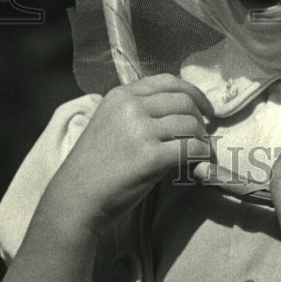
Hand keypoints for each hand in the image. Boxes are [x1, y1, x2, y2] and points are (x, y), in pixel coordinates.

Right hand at [47, 74, 212, 235]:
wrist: (75, 199)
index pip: (168, 81)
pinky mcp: (150, 156)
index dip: (193, 93)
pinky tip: (197, 163)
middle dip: (200, 119)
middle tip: (202, 136)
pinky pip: (190, 148)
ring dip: (201, 139)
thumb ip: (139, 111)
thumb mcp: (111, 123)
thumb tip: (181, 112)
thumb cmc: (95, 166)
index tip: (205, 108)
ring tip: (199, 151)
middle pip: (184, 102)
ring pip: (190, 124)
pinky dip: (200, 155)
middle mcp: (130, 106)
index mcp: (121, 95)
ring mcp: (140, 130)